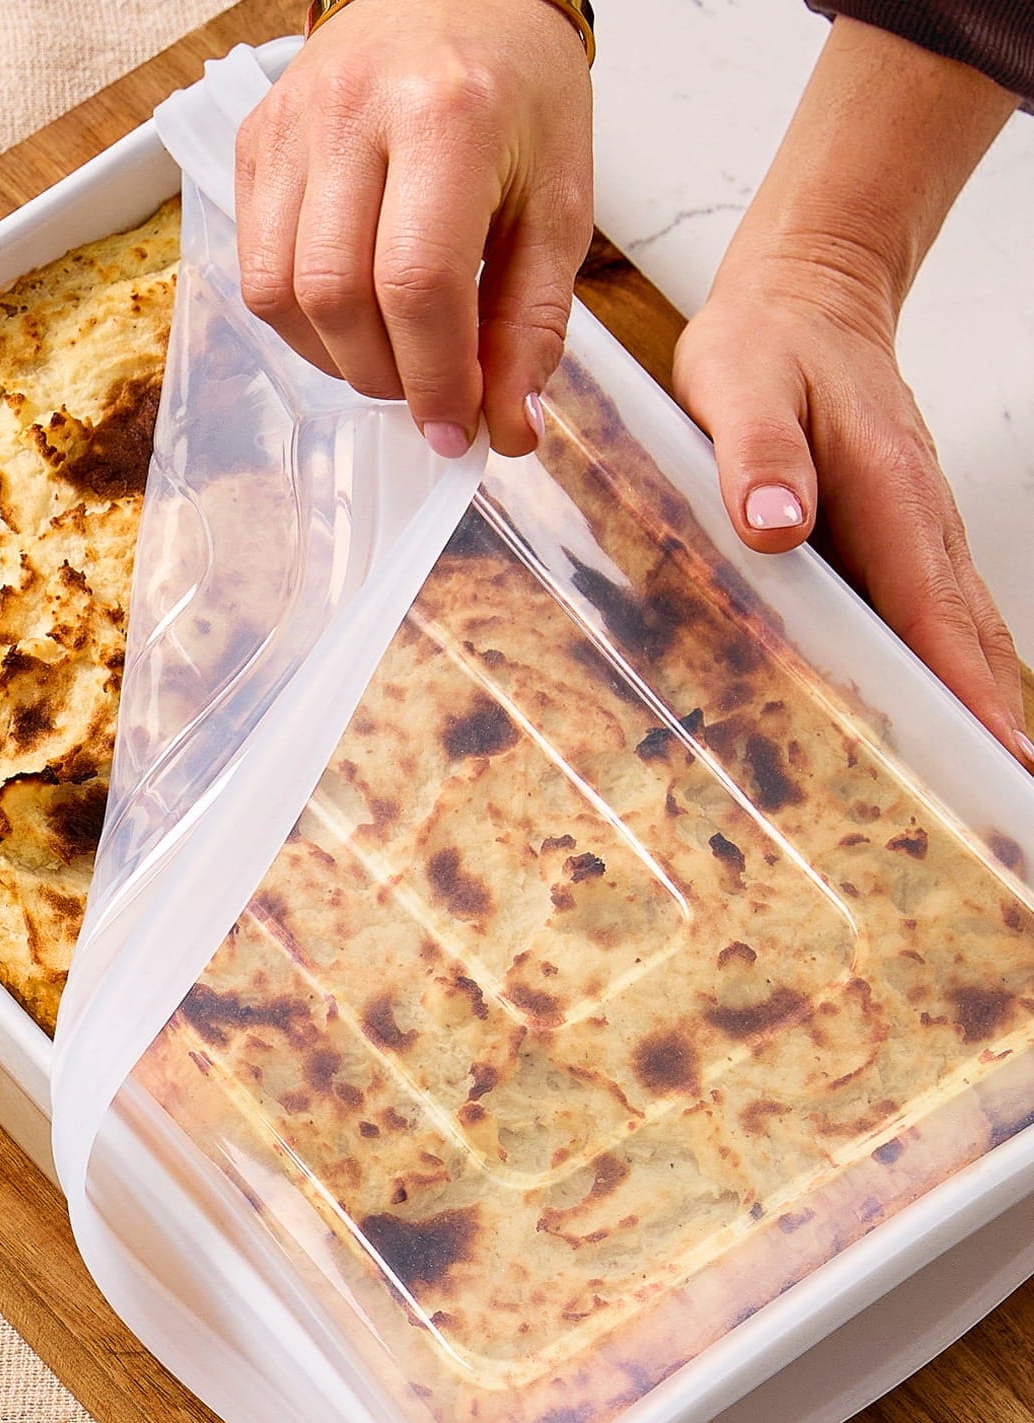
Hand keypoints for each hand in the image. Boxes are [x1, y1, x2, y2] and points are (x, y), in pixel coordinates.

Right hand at [233, 0, 592, 457]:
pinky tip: (349, 311)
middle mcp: (350, 113)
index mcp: (446, 115)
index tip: (457, 428)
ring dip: (335, 356)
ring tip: (388, 352)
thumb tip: (509, 425)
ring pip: (278, 294)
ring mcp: (288, 127)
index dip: (435, 377)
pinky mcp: (252, 143)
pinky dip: (300, 319)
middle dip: (384, 375)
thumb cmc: (516, 88)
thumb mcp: (558, 199)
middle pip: (336, 297)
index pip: (418, 284)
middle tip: (426, 392)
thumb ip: (532, 319)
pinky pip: (253, 268)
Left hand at [676, 262, 1024, 754]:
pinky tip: (915, 732)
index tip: (998, 754)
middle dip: (986, 725)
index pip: (936, 613)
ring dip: (968, 709)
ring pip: (955, 636)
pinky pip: (922, 621)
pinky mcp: (890, 547)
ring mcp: (912, 540)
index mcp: (891, 498)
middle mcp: (919, 528)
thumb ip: (756, 457)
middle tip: (998, 807)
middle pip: (967, 643)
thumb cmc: (767, 346)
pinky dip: (936, 677)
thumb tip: (776, 528)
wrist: (801, 302)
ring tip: (970, 795)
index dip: (967, 689)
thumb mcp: (739, 386)